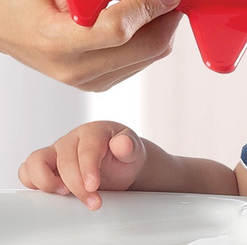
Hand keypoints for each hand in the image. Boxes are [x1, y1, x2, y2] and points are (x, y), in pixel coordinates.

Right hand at [0, 0, 181, 90]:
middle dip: (169, 16)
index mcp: (57, 39)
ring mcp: (88, 80)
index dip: (151, 5)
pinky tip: (139, 16)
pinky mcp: (98, 81)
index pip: (119, 28)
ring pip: (151, 55)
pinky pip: (141, 60)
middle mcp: (75, 68)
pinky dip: (150, 36)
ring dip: (162, 25)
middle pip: (147, 48)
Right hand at [18, 121, 146, 209]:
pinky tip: (54, 193)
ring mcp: (57, 151)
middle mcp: (73, 139)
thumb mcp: (134, 151)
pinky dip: (34, 183)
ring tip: (66, 195)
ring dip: (47, 182)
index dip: (88, 168)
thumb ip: (129, 147)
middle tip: (93, 201)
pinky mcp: (47, 165)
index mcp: (94, 131)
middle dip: (77, 185)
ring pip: (37, 161)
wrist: (121, 164)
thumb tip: (123, 143)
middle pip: (64, 160)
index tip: (93, 187)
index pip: (86, 147)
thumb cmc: (125, 155)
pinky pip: (28, 170)